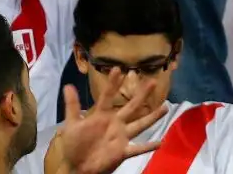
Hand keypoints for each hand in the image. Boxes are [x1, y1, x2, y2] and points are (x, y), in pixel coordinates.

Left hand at [46, 77, 164, 173]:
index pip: (108, 96)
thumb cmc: (75, 143)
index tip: (118, 68)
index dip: (113, 83)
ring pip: (140, 125)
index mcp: (101, 115)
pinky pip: (138, 148)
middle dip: (141, 95)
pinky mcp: (123, 151)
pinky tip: (161, 142)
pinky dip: (149, 146)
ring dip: (152, 117)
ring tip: (165, 107)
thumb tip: (68, 85)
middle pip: (131, 107)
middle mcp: (114, 123)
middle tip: (152, 81)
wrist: (78, 165)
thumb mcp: (71, 123)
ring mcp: (121, 137)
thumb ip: (72, 106)